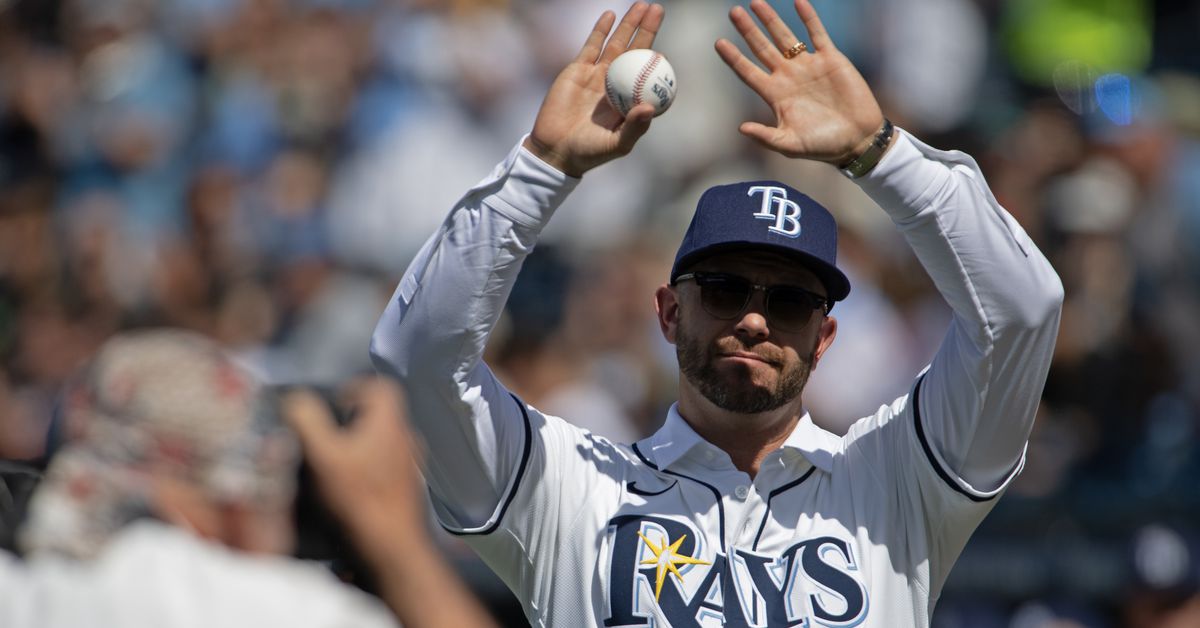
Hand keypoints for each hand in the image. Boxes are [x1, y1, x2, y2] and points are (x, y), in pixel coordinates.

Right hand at [283, 378, 424, 539]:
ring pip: (384, 439)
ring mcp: (412, 463)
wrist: (392, 546)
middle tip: (328, 434)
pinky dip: (369, 465)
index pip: (382, 386)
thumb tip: (296, 398)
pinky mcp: (409, 486)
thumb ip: (307, 421)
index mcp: (391, 422)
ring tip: (335, 461)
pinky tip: (351, 485)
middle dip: (353, 419)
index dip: (356, 387)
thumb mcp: (323, 456)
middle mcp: (407, 437)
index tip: (333, 404)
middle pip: (381, 413)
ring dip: (360, 444)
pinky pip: (388, 462)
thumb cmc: (359, 498)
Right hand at [524, 2, 664, 177]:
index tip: (664, 53)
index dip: (657, 61)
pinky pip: (592, 45)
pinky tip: (611, 15)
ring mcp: (597, 75)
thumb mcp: (616, 145)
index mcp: (629, 101)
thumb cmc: (589, 152)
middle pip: (636, 52)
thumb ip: (634, 127)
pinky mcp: (578, 69)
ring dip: (629, 24)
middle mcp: (617, 85)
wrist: (555, 149)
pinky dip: (601, 29)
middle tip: (659, 10)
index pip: (648, 76)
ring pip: (617, 44)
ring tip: (644, 6)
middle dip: (647, 30)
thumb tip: (649, 107)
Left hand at [715, 0, 884, 164]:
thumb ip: (765, 136)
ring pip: (785, 37)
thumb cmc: (822, 146)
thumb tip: (740, 128)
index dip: (734, 58)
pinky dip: (808, 18)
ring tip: (755, 3)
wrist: (857, 139)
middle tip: (733, 12)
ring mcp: (809, 66)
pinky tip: (798, 2)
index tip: (719, 43)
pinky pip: (817, 34)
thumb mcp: (790, 145)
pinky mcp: (831, 59)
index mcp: (775, 95)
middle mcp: (788, 77)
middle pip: (762, 48)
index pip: (748, 72)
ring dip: (771, 20)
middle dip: (748, 31)